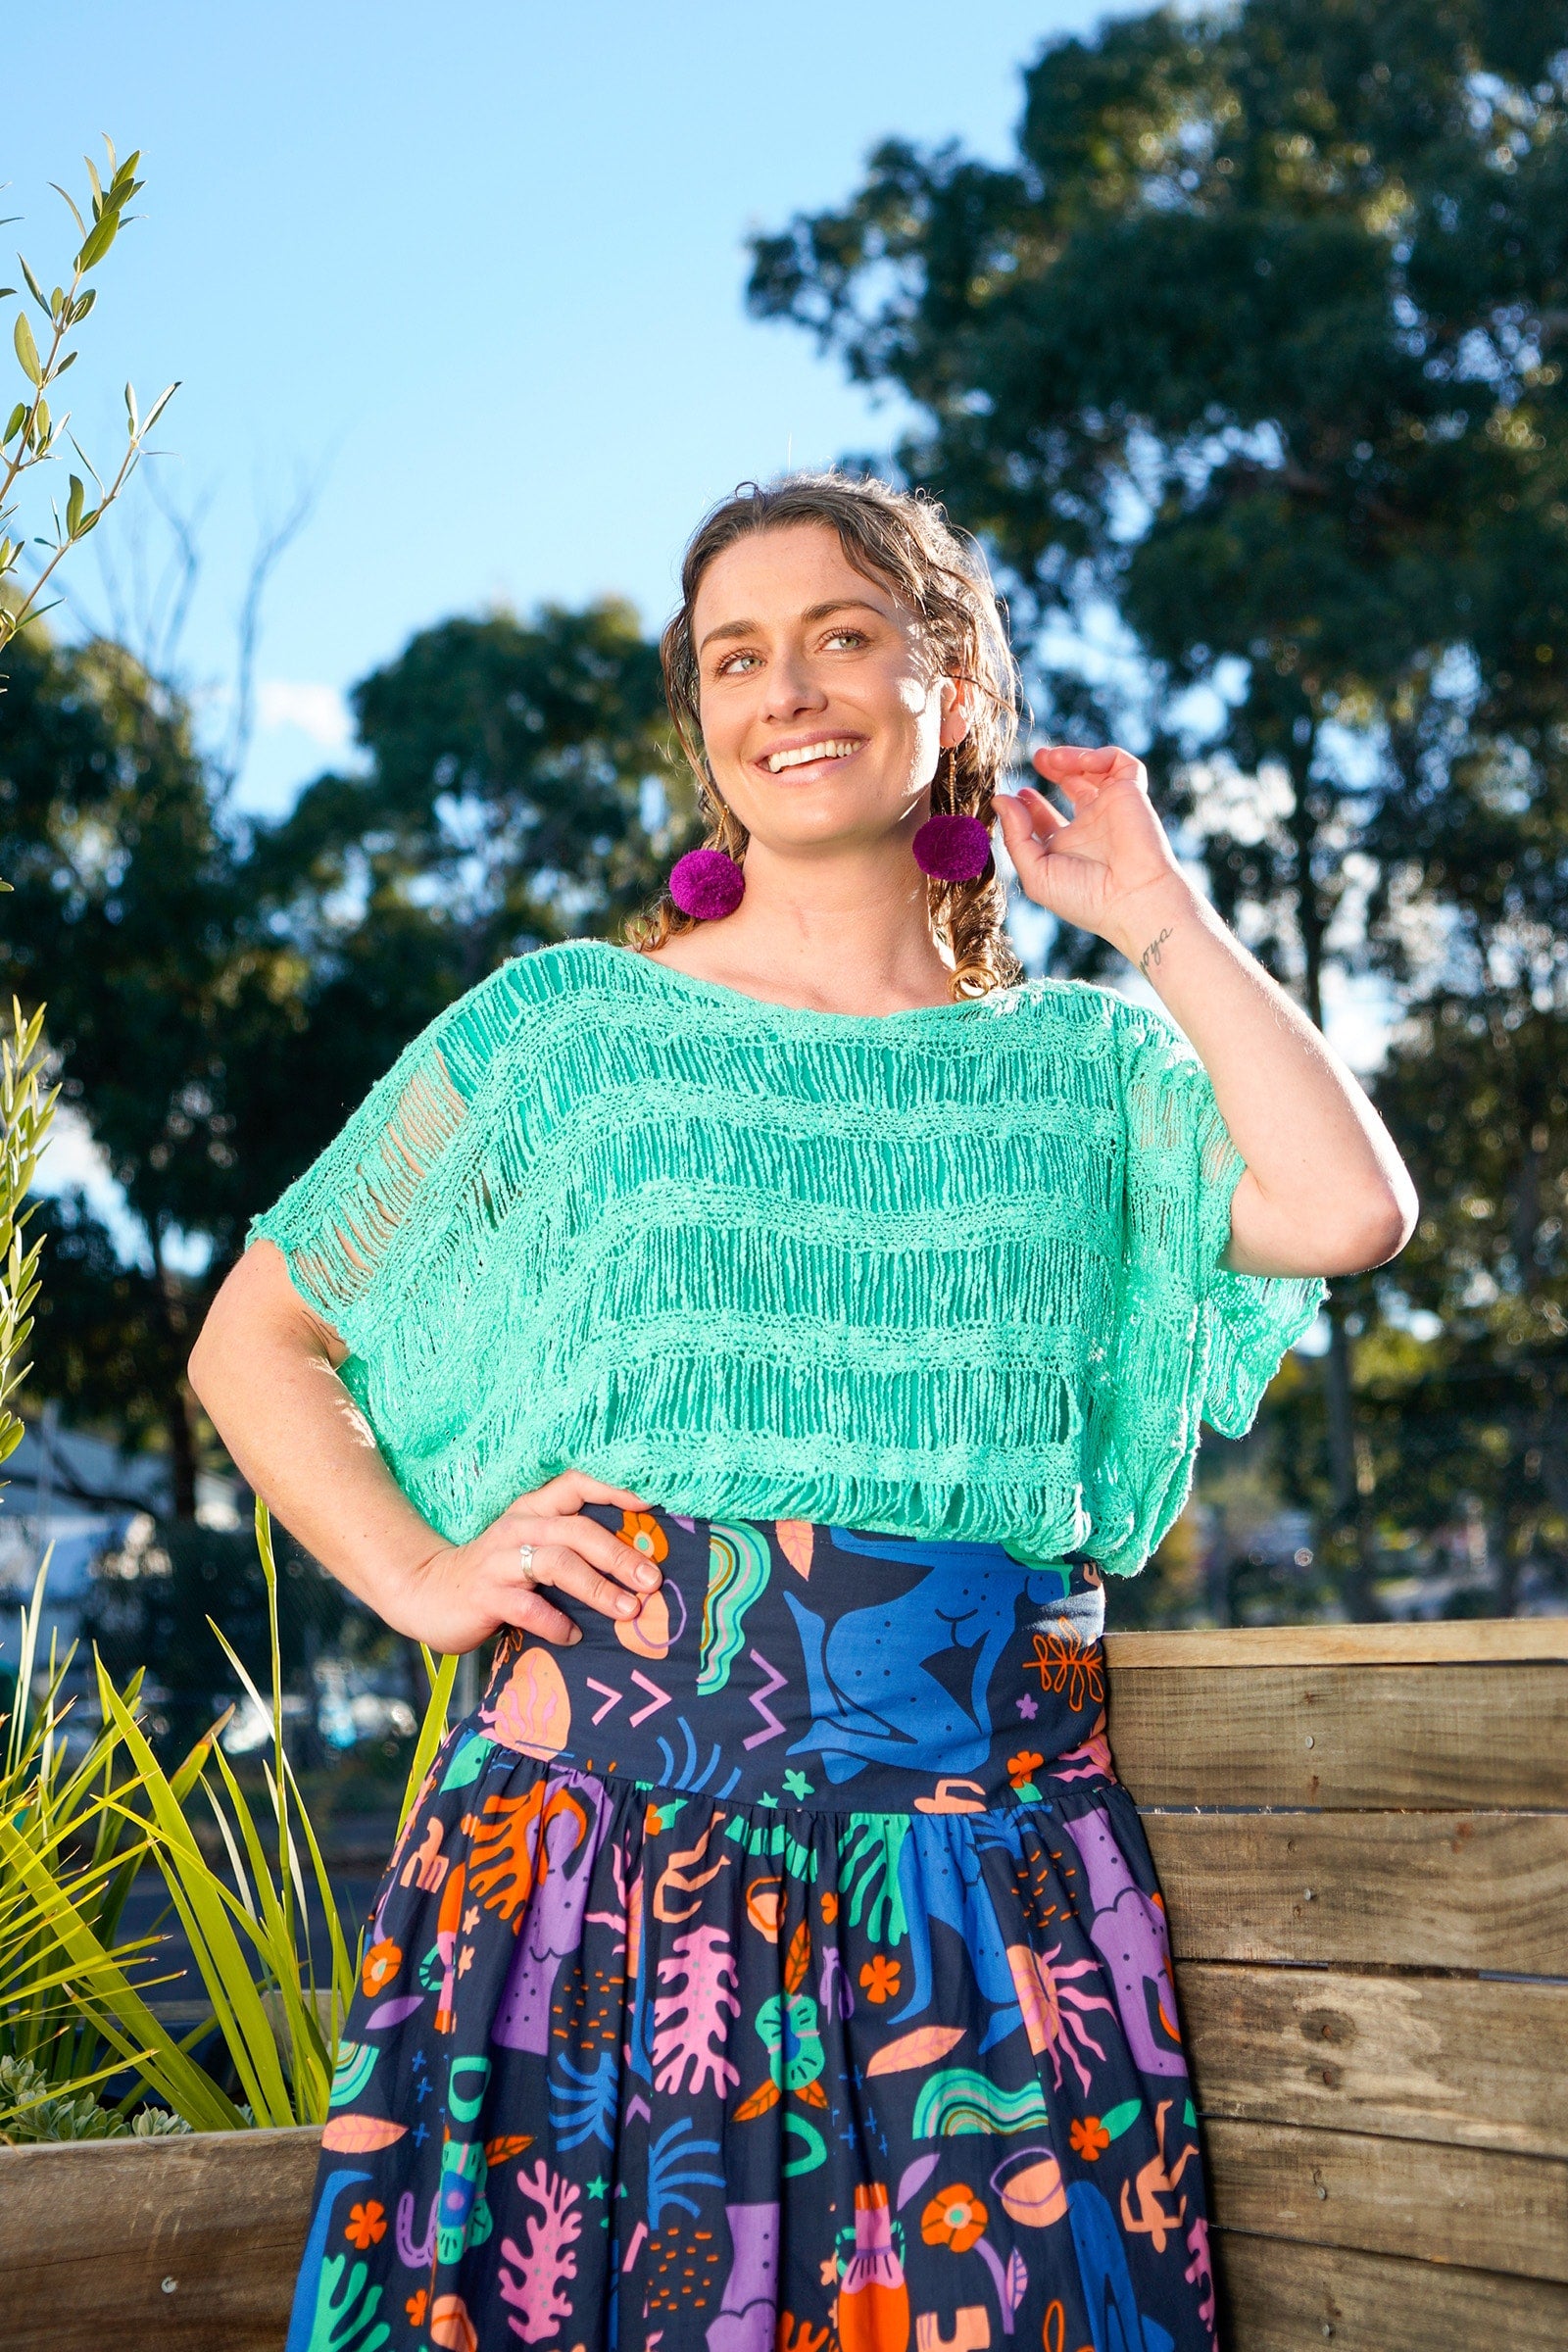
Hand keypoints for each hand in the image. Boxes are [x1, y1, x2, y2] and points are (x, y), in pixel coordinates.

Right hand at [393, 1471, 662, 1652]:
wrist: (425, 1592)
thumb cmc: (492, 1574)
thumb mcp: (527, 1549)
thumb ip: (566, 1548)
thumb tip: (631, 1566)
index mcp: (531, 1511)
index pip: (573, 1484)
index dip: (611, 1490)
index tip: (647, 1506)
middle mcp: (517, 1529)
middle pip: (577, 1530)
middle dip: (619, 1554)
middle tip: (651, 1580)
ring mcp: (499, 1562)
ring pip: (557, 1564)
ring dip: (597, 1588)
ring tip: (627, 1610)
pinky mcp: (485, 1596)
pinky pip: (528, 1607)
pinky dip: (556, 1623)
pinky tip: (573, 1636)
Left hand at [994, 744, 1195, 957]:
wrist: (1132, 898)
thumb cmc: (1085, 897)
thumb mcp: (1036, 872)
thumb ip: (1016, 836)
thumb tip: (1000, 800)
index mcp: (1068, 848)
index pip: (1047, 818)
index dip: (1031, 804)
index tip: (1018, 793)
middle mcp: (1091, 826)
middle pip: (1072, 786)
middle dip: (1054, 769)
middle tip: (1038, 758)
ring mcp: (1111, 809)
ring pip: (1094, 770)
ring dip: (1071, 757)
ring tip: (1049, 757)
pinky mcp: (1131, 794)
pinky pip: (1120, 763)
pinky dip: (1100, 755)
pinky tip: (1081, 762)